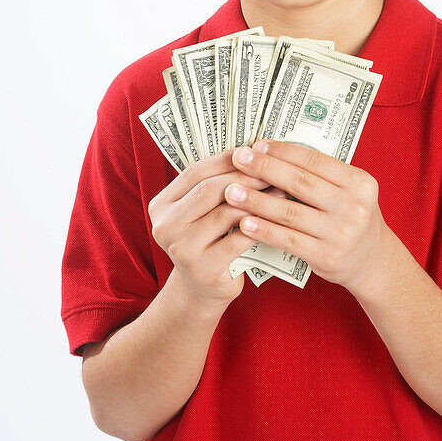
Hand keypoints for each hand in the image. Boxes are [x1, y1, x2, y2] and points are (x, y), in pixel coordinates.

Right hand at [148, 149, 285, 311]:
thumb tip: (252, 152)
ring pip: (224, 214)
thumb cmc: (210, 241)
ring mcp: (181, 249)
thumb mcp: (203, 212)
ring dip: (256, 200)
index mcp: (161, 205)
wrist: (203, 289)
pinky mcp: (202, 269)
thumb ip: (214, 185)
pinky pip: (237, 240)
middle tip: (272, 170)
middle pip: (208, 190)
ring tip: (280, 191)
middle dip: (244, 176)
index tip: (253, 150)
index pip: (194, 172)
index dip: (225, 159)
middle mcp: (165, 226)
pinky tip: (277, 219)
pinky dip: (259, 226)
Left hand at [224, 138, 394, 296]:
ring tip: (231, 191)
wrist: (373, 261)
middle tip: (238, 159)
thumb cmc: (351, 218)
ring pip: (290, 212)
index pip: (315, 160)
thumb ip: (322, 176)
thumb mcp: (350, 192)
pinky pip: (288, 240)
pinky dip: (264, 230)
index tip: (257, 145)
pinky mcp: (327, 257)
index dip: (283, 152)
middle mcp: (353, 206)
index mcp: (359, 182)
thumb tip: (273, 155)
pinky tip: (244, 222)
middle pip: (300, 182)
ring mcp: (340, 233)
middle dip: (265, 169)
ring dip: (256, 200)